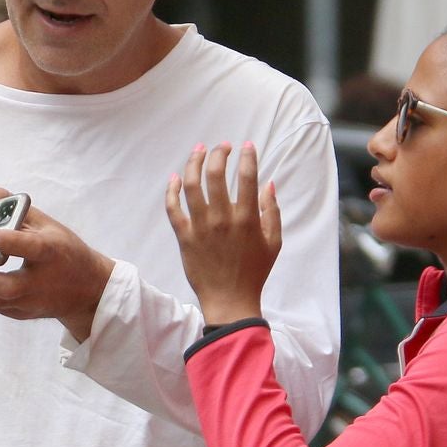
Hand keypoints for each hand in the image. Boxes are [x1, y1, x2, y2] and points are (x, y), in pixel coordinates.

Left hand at [0, 178, 115, 342]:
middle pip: (5, 287)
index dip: (10, 243)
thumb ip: (9, 204)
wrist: (86, 291)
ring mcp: (28, 303)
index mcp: (52, 252)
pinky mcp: (17, 314)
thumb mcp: (45, 223)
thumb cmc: (64, 249)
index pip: (31, 249)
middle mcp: (40, 282)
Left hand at [165, 142, 281, 326]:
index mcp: (247, 219)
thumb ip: (272, 211)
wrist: (229, 300)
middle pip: (216, 175)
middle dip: (219, 153)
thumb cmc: (254, 271)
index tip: (246, 146)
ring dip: (194, 163)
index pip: (247, 177)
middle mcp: (222, 219)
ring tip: (199, 151)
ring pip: (192, 186)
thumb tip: (268, 184)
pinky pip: (174, 209)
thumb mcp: (274, 242)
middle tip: (222, 146)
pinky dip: (172, 191)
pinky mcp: (184, 237)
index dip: (247, 156)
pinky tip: (175, 178)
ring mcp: (201, 227)